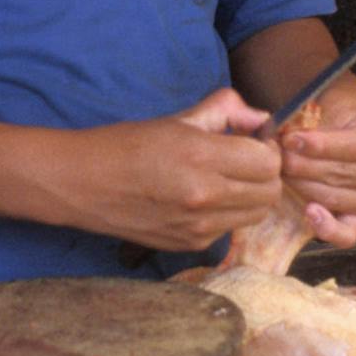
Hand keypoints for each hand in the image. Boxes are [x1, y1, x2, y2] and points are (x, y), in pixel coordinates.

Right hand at [53, 87, 283, 253]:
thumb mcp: (178, 117)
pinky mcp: (190, 245)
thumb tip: (260, 118)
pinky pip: (230, 229)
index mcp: (201, 156)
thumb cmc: (129, 144)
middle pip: (270, 191)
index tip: (252, 140)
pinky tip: (205, 198)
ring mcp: (198, 227)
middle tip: (244, 159)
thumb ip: (226, 110)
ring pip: (257, 214)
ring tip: (227, 178)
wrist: (85, 184)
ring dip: (252, 195)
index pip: (268, 161)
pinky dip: (229, 213)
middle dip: (265, 172)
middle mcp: (205, 196)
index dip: (266, 147)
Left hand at [278, 77, 355, 247]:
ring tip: (281, 168)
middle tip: (276, 153)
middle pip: (342, 174)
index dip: (321, 145)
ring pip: (335, 198)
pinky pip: (346, 234)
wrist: (348, 119)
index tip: (291, 139)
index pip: (355, 147)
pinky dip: (326, 227)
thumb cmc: (342, 107)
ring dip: (303, 184)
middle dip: (304, 164)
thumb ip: (317, 117)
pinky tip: (309, 211)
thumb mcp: (335, 100)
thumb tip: (287, 136)